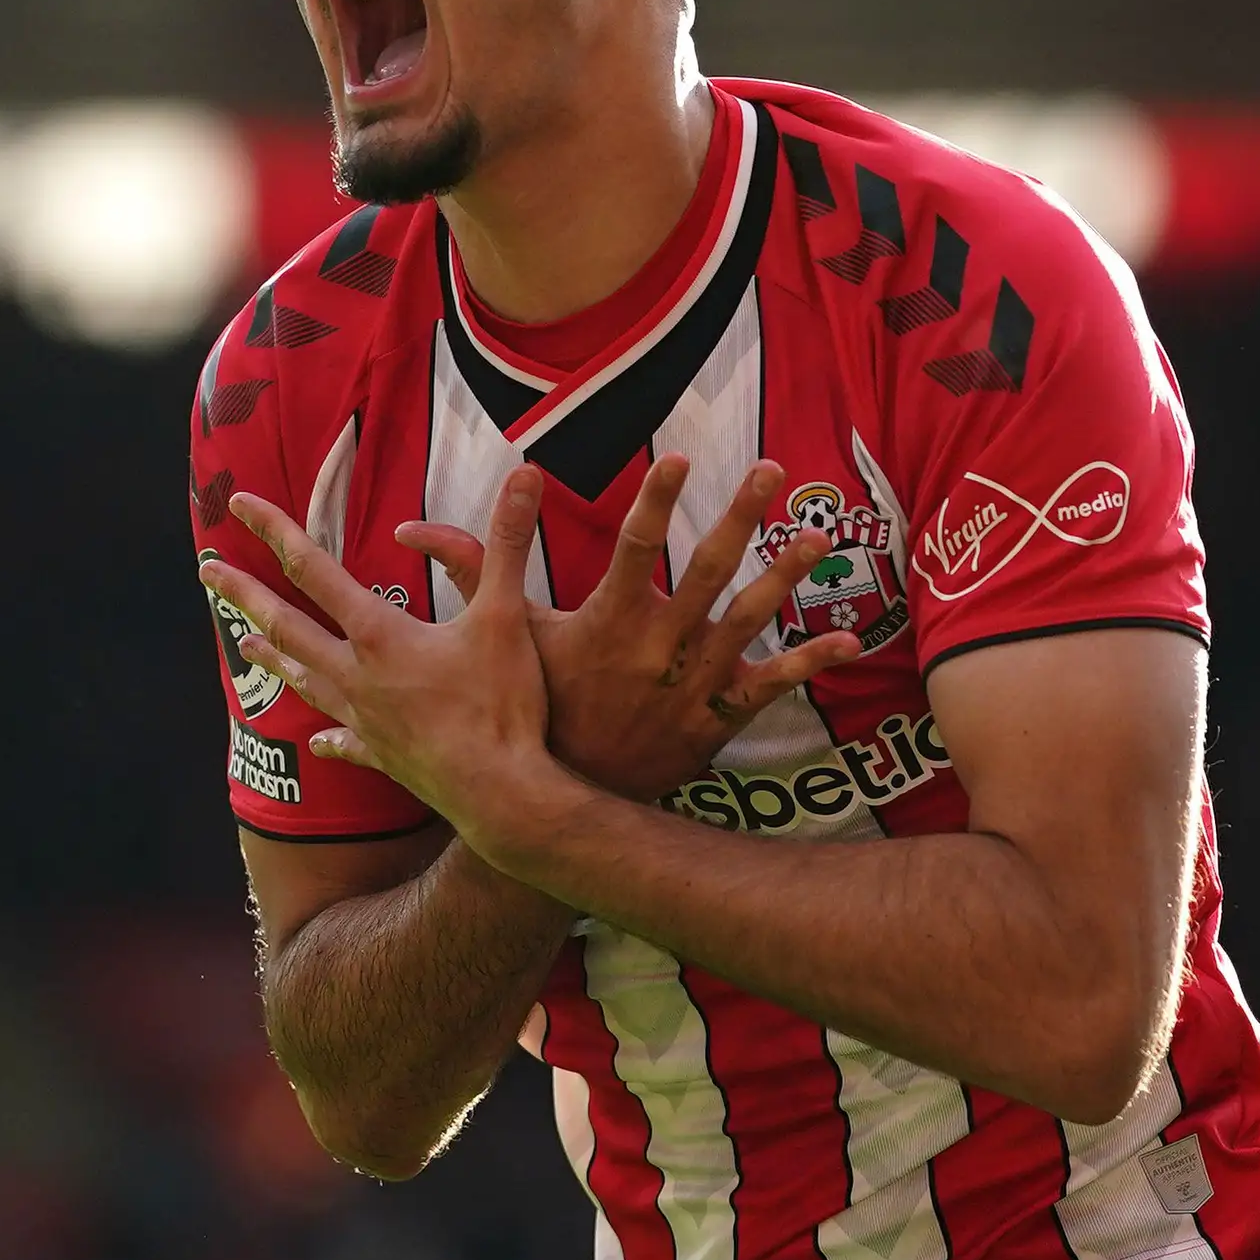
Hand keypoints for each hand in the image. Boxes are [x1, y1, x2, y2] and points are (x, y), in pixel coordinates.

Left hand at [203, 468, 574, 852]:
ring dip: (272, 657)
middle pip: (286, 625)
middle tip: (207, 571)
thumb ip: (508, 542)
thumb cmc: (504, 707)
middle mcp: (357, 676)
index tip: (240, 504)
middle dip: (244, 594)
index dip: (275, 531)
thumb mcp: (509, 615)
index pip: (313, 570)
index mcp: (378, 635)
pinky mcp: (382, 756)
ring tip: (244, 646)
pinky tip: (316, 740)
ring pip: (304, 680)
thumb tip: (526, 476)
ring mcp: (363, 720)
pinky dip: (327, 737)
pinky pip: (343, 742)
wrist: (503, 795)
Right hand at [406, 456, 859, 799]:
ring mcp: (692, 679)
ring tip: (816, 533)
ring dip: (783, 575)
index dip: (658, 502)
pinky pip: (770, 685)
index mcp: (608, 621)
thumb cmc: (534, 708)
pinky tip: (849, 638)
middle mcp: (657, 646)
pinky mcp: (717, 713)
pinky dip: (810, 663)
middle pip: (705, 571)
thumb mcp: (502, 639)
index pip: (634, 549)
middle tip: (769, 469)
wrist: (566, 801)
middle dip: (739, 518)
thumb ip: (468, 572)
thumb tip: (410, 529)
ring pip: (747, 619)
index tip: (679, 458)